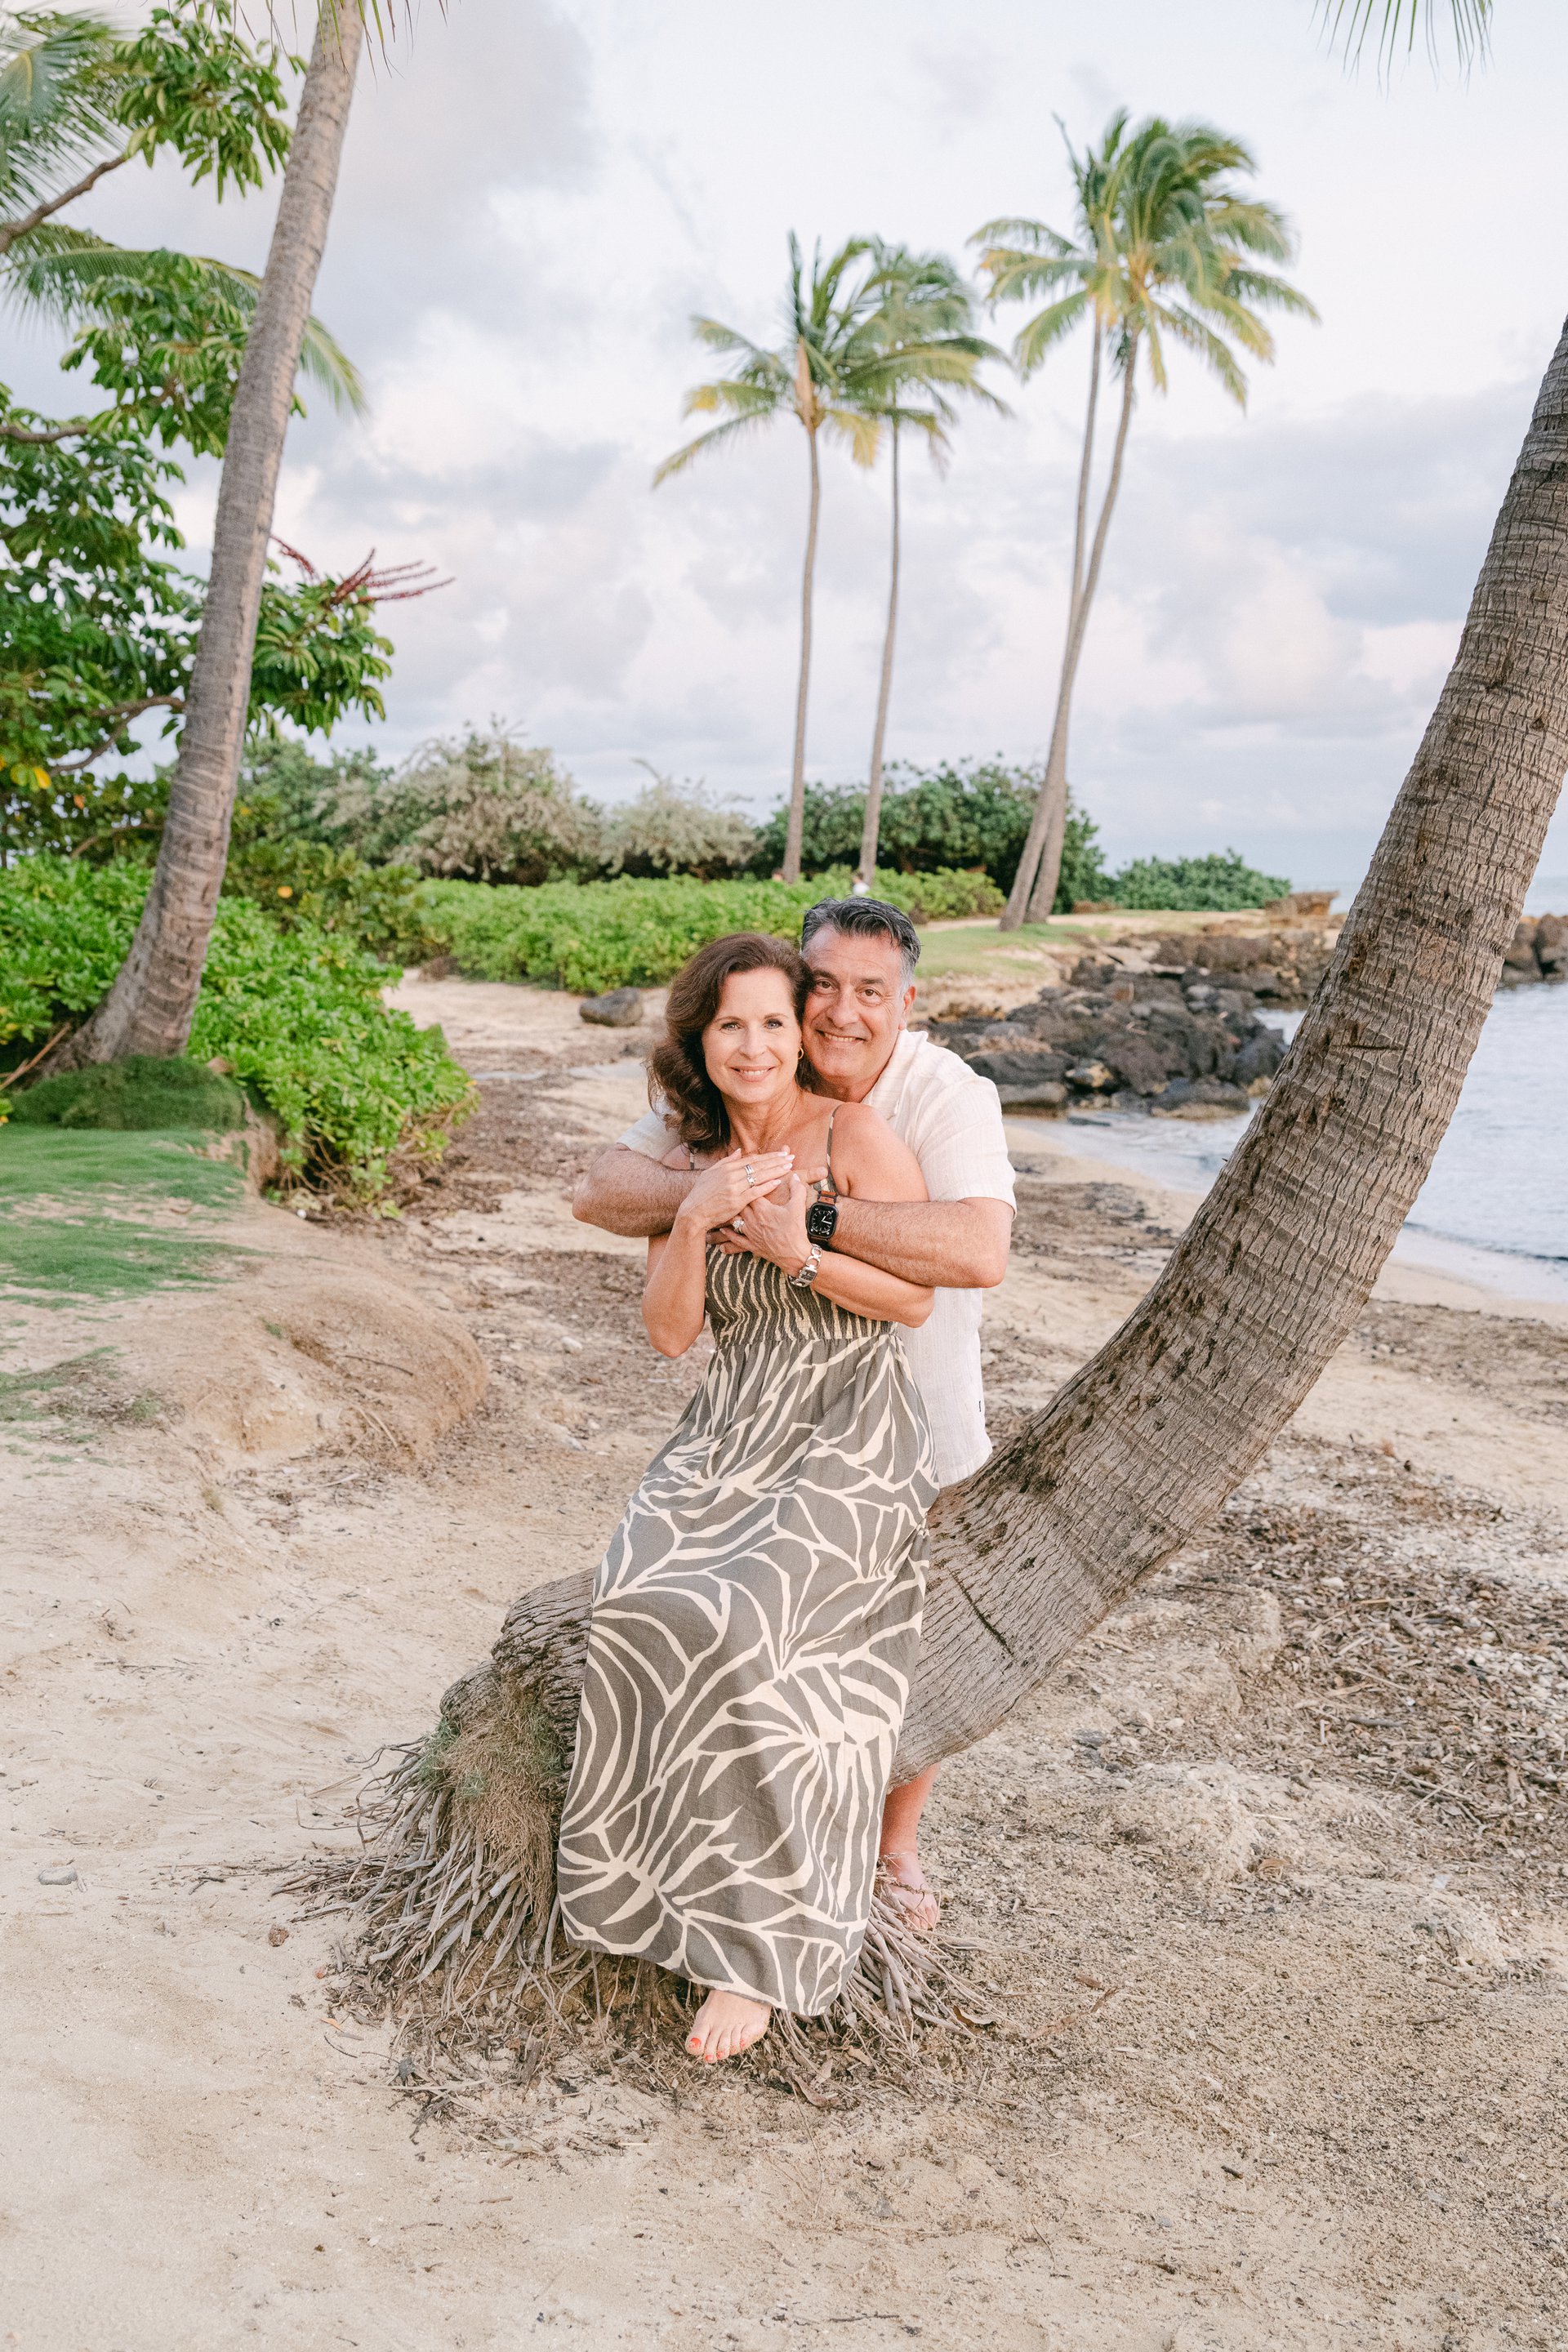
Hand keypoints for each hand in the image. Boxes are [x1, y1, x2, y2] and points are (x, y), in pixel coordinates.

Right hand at [675, 1148, 794, 1235]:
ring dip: (775, 1171)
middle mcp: (731, 1175)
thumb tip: (739, 1151)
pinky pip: (755, 1192)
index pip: (752, 1159)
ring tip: (788, 1167)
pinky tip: (778, 1181)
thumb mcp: (710, 1173)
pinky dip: (767, 1186)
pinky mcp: (736, 1201)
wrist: (693, 1212)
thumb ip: (726, 1161)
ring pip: (759, 1176)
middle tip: (790, 1157)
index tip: (781, 1154)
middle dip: (776, 1161)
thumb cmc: (701, 1194)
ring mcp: (734, 1188)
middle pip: (759, 1166)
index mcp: (726, 1168)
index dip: (768, 1156)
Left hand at [727, 1173, 813, 1275]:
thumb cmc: (795, 1230)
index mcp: (762, 1208)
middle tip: (736, 1190)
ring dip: (732, 1212)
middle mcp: (752, 1219)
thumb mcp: (798, 1206)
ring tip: (727, 1206)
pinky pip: (735, 1238)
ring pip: (735, 1219)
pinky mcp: (751, 1245)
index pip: (751, 1191)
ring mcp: (750, 1233)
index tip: (749, 1178)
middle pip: (740, 1204)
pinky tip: (723, 1229)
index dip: (750, 1184)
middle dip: (739, 1196)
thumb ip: (796, 1188)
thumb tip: (794, 1175)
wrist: (794, 1255)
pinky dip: (728, 1233)